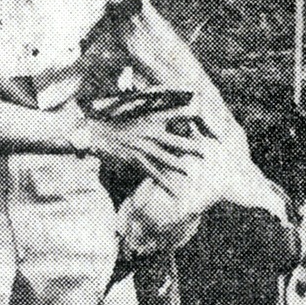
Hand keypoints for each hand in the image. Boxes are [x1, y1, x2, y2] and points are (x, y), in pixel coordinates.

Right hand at [82, 106, 204, 189]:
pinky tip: (173, 189)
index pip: (176, 115)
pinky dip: (163, 181)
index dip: (191, 116)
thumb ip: (156, 117)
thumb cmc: (119, 125)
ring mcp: (143, 146)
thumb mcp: (138, 115)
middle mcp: (149, 132)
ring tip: (191, 172)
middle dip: (192, 146)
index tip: (205, 119)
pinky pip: (152, 172)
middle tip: (206, 152)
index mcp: (152, 119)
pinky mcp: (135, 158)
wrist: (98, 133)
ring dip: (179, 165)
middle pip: (175, 140)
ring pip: (165, 158)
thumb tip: (170, 117)